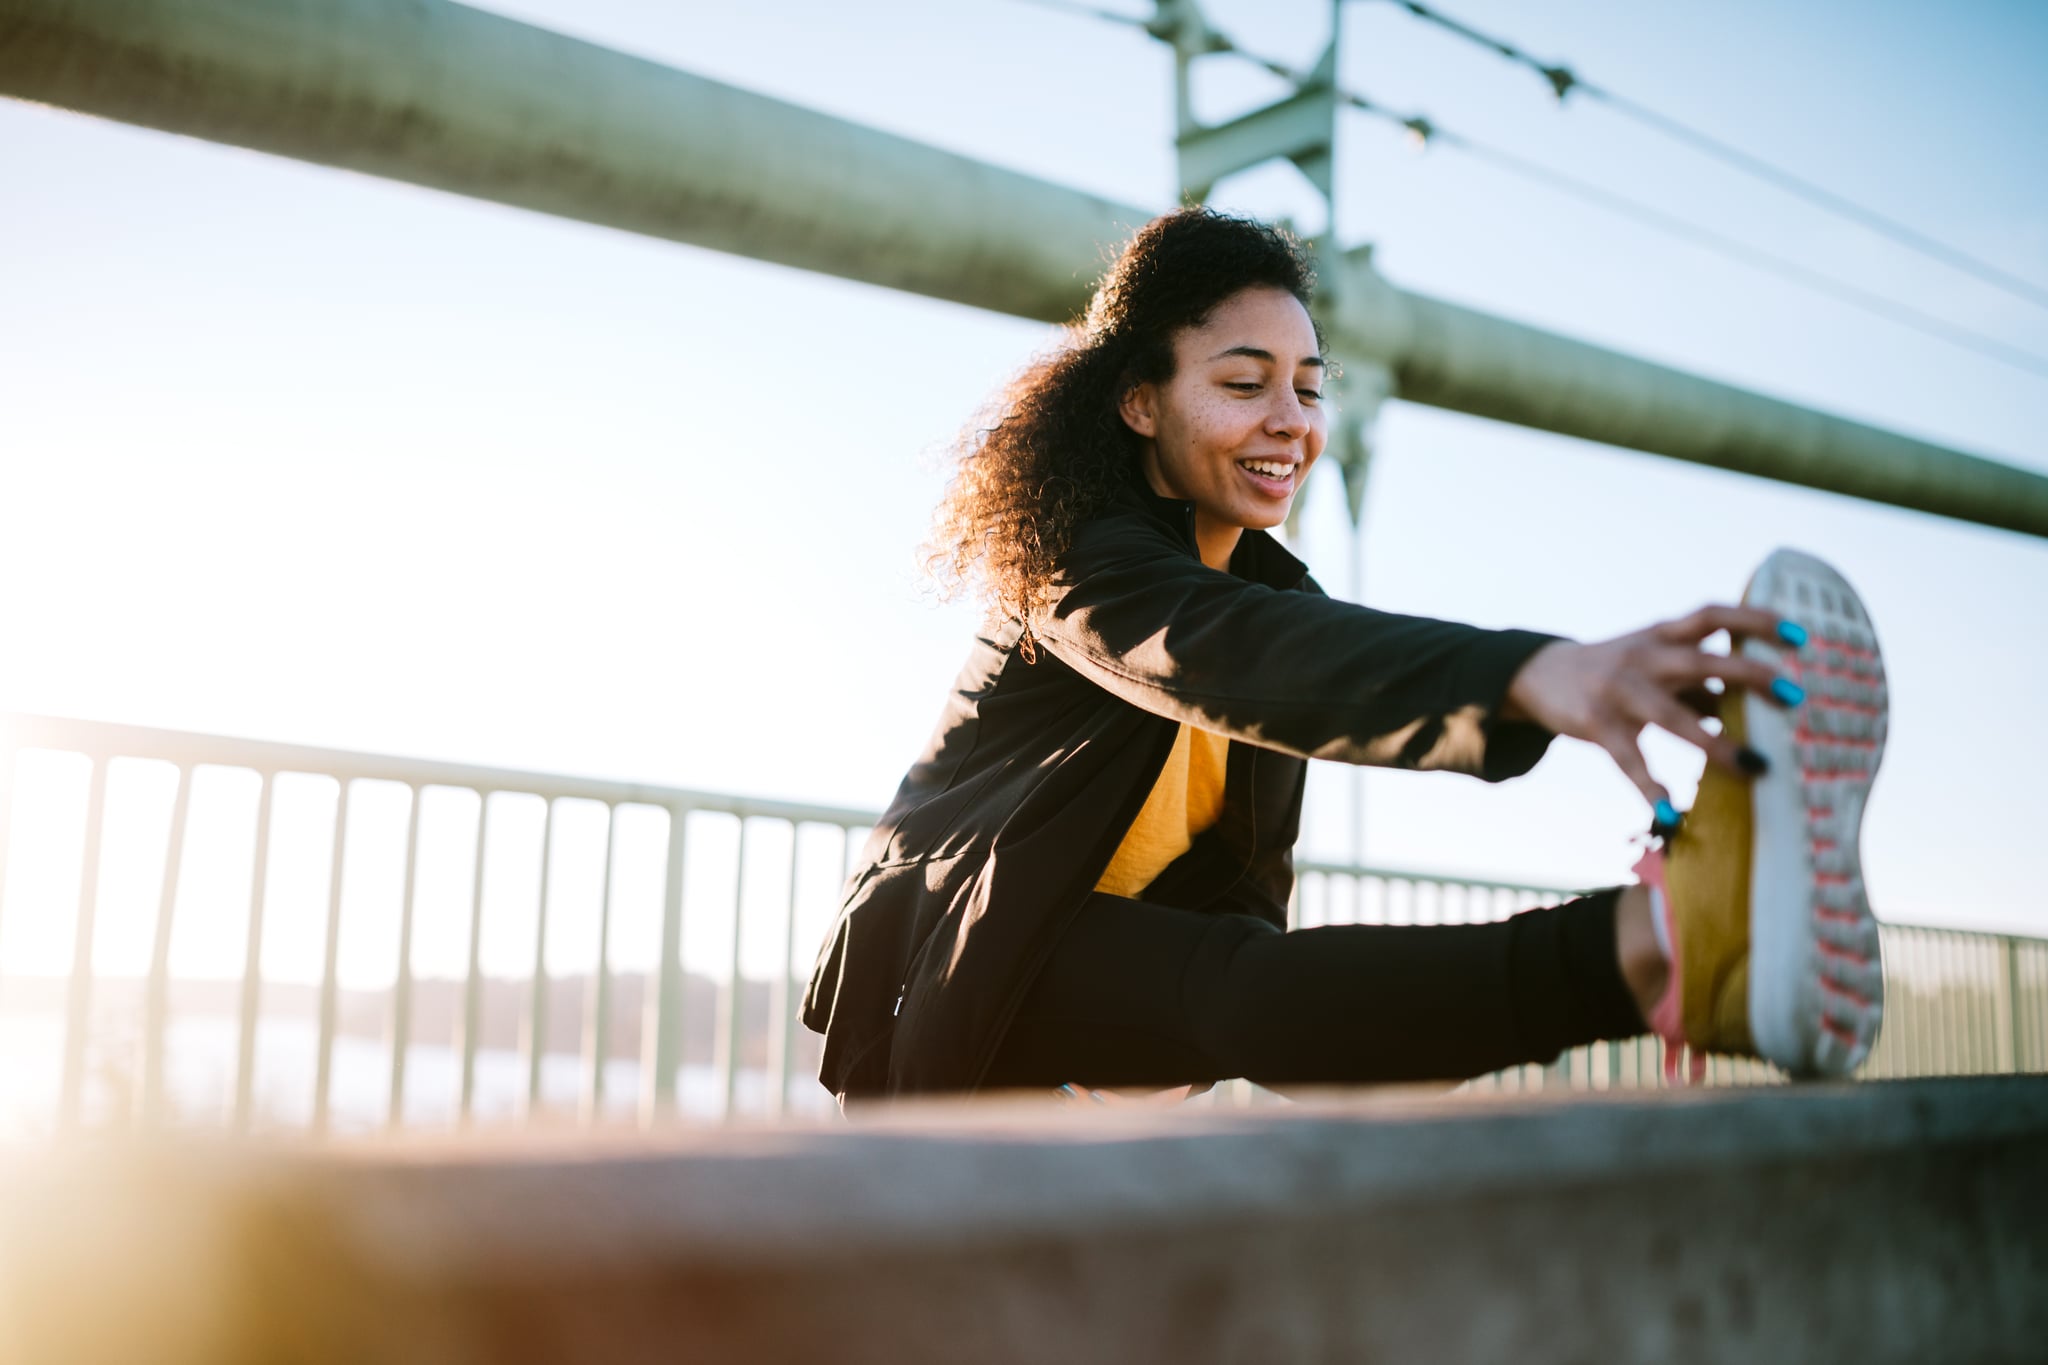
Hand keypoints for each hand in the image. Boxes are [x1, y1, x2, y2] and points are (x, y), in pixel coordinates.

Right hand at [1500, 604, 1799, 812]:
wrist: (1535, 672)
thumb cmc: (1612, 669)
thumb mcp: (1651, 661)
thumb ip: (1697, 680)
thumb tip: (1749, 708)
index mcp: (1660, 635)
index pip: (1713, 616)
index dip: (1755, 621)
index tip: (1798, 636)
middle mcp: (1642, 657)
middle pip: (1702, 661)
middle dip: (1750, 677)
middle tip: (1795, 697)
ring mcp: (1618, 691)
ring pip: (1672, 717)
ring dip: (1716, 744)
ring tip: (1754, 767)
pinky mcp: (1596, 724)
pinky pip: (1628, 761)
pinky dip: (1649, 789)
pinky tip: (1670, 816)